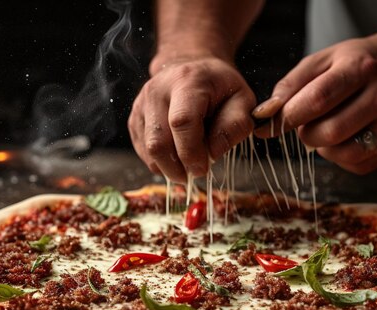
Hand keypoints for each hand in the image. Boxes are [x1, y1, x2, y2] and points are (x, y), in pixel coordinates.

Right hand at [128, 57, 255, 182]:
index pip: (182, 122)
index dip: (191, 152)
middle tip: (195, 173)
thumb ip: (235, 126)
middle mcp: (157, 90)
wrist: (191, 68)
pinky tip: (176, 155)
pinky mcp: (134, 118)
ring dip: (169, 167)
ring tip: (188, 163)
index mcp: (187, 81)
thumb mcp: (242, 100)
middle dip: (177, 168)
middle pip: (158, 141)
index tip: (203, 169)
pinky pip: (143, 151)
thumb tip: (213, 153)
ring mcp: (141, 104)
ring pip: (148, 150)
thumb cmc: (219, 88)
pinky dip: (161, 162)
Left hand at [253, 36, 376, 173]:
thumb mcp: (324, 60)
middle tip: (306, 122)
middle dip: (306, 133)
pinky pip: (357, 164)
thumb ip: (291, 85)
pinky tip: (345, 136)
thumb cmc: (358, 63)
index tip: (268, 125)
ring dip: (323, 147)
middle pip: (330, 132)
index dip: (288, 117)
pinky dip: (341, 156)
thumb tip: (266, 114)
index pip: (318, 100)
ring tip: (327, 127)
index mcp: (361, 68)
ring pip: (344, 154)